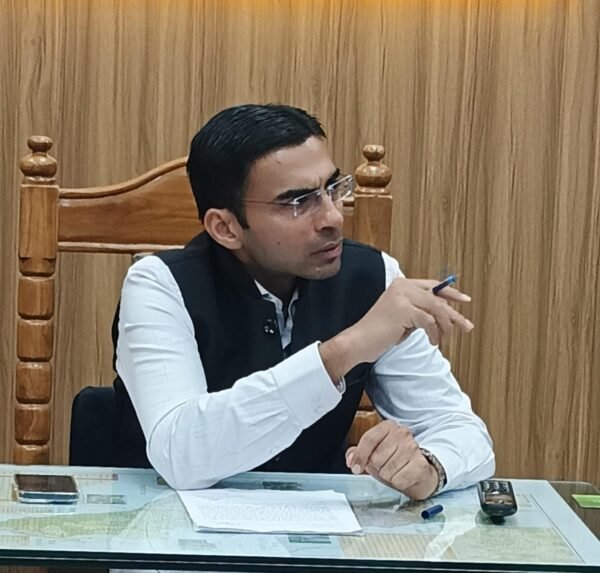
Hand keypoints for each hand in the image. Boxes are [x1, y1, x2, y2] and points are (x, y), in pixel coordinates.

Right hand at [319, 277, 472, 384]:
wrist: (359, 342)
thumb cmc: (379, 333)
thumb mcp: (403, 318)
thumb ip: (420, 311)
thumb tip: (445, 313)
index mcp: (401, 285)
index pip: (432, 285)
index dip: (450, 292)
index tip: (464, 300)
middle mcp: (402, 286)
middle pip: (437, 298)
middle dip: (453, 314)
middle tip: (466, 326)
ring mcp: (402, 296)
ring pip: (436, 309)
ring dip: (445, 327)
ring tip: (443, 339)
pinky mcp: (403, 309)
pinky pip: (429, 322)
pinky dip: (434, 334)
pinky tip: (432, 341)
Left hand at [345, 420, 438, 499]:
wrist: (420, 471)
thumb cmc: (395, 459)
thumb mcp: (375, 452)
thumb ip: (359, 452)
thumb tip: (350, 458)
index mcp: (388, 426)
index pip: (369, 439)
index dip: (359, 455)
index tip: (355, 467)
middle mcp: (402, 433)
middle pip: (376, 457)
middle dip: (376, 467)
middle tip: (384, 466)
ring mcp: (413, 448)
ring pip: (386, 471)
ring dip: (387, 476)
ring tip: (395, 471)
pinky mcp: (420, 464)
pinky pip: (398, 480)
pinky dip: (398, 483)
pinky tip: (403, 476)